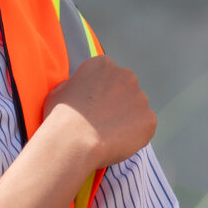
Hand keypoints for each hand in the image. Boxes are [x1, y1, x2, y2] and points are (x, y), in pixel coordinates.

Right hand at [38, 56, 154, 167]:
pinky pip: (144, 127)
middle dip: (117, 103)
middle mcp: (126, 75)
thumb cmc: (60, 117)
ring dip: (126, 119)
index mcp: (103, 64)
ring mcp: (141, 97)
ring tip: (107, 136)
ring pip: (136, 109)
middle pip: (125, 88)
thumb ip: (75, 85)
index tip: (93, 106)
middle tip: (102, 122)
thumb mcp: (59, 91)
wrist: (74, 141)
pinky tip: (118, 143)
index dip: (100, 92)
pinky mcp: (149, 119)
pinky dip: (135, 135)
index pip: (107, 75)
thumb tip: (79, 89)